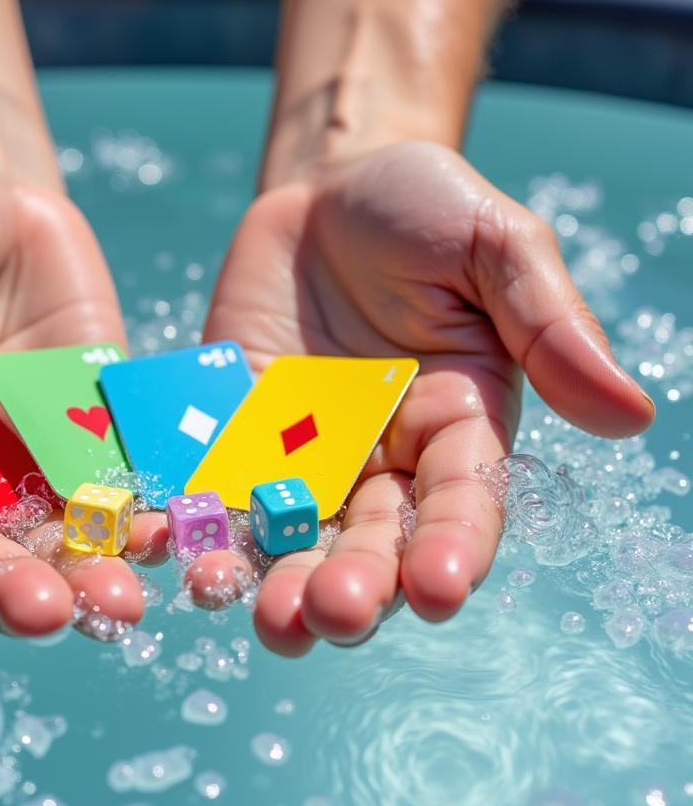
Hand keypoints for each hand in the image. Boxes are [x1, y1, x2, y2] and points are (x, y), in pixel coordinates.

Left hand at [192, 142, 651, 654]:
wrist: (325, 191)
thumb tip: (632, 416)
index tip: (442, 591)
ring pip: (290, 542)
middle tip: (332, 614)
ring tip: (261, 614)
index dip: (455, 551)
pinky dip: (196, 527)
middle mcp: (380, 465)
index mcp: (457, 431)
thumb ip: (551, 326)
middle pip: (371, 547)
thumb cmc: (425, 209)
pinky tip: (174, 553)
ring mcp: (300, 460)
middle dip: (356, 588)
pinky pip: (213, 493)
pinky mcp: (232, 441)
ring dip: (273, 584)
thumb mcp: (498, 247)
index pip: (463, 507)